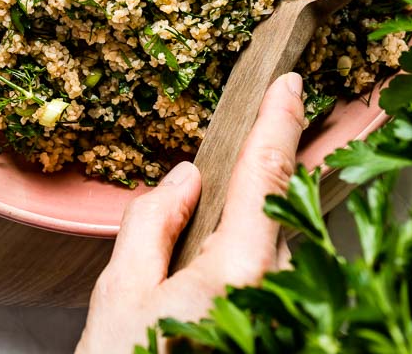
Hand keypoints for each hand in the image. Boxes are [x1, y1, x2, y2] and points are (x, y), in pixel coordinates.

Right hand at [76, 72, 304, 353]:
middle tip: (218, 194)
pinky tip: (212, 289)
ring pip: (276, 250)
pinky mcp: (287, 337)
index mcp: (236, 272)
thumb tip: (185, 177)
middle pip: (276, 212)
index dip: (280, 122)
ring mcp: (288, 321)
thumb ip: (151, 224)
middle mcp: (277, 295)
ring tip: (195, 273)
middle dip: (257, 185)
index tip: (293, 83)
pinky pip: (276, 283)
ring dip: (249, 234)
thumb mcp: (119, 297)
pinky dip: (251, 265)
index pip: (266, 175)